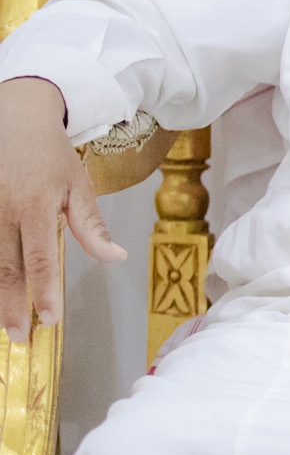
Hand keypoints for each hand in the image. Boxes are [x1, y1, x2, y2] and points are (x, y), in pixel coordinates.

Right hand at [0, 77, 125, 342]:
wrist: (15, 117)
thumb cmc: (50, 154)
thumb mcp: (78, 185)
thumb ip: (90, 226)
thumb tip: (114, 258)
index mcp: (36, 205)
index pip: (40, 260)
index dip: (43, 294)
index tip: (50, 320)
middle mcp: (2, 209)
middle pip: (5, 269)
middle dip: (11, 307)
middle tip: (19, 337)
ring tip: (1, 323)